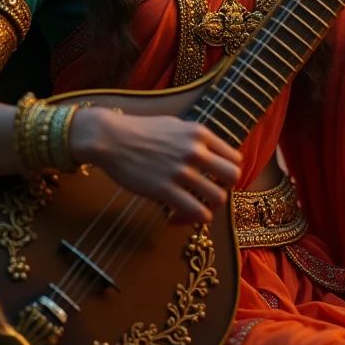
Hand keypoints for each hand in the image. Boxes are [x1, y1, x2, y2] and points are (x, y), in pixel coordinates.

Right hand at [72, 108, 241, 224]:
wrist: (110, 137)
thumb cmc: (139, 130)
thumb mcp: (175, 124)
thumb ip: (195, 138)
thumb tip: (210, 153)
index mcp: (199, 133)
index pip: (234, 158)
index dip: (226, 172)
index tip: (213, 179)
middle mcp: (195, 150)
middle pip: (232, 177)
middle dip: (223, 188)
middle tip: (206, 193)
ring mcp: (181, 171)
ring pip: (218, 198)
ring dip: (208, 207)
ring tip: (192, 209)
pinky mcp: (165, 190)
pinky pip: (197, 212)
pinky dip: (192, 220)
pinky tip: (176, 218)